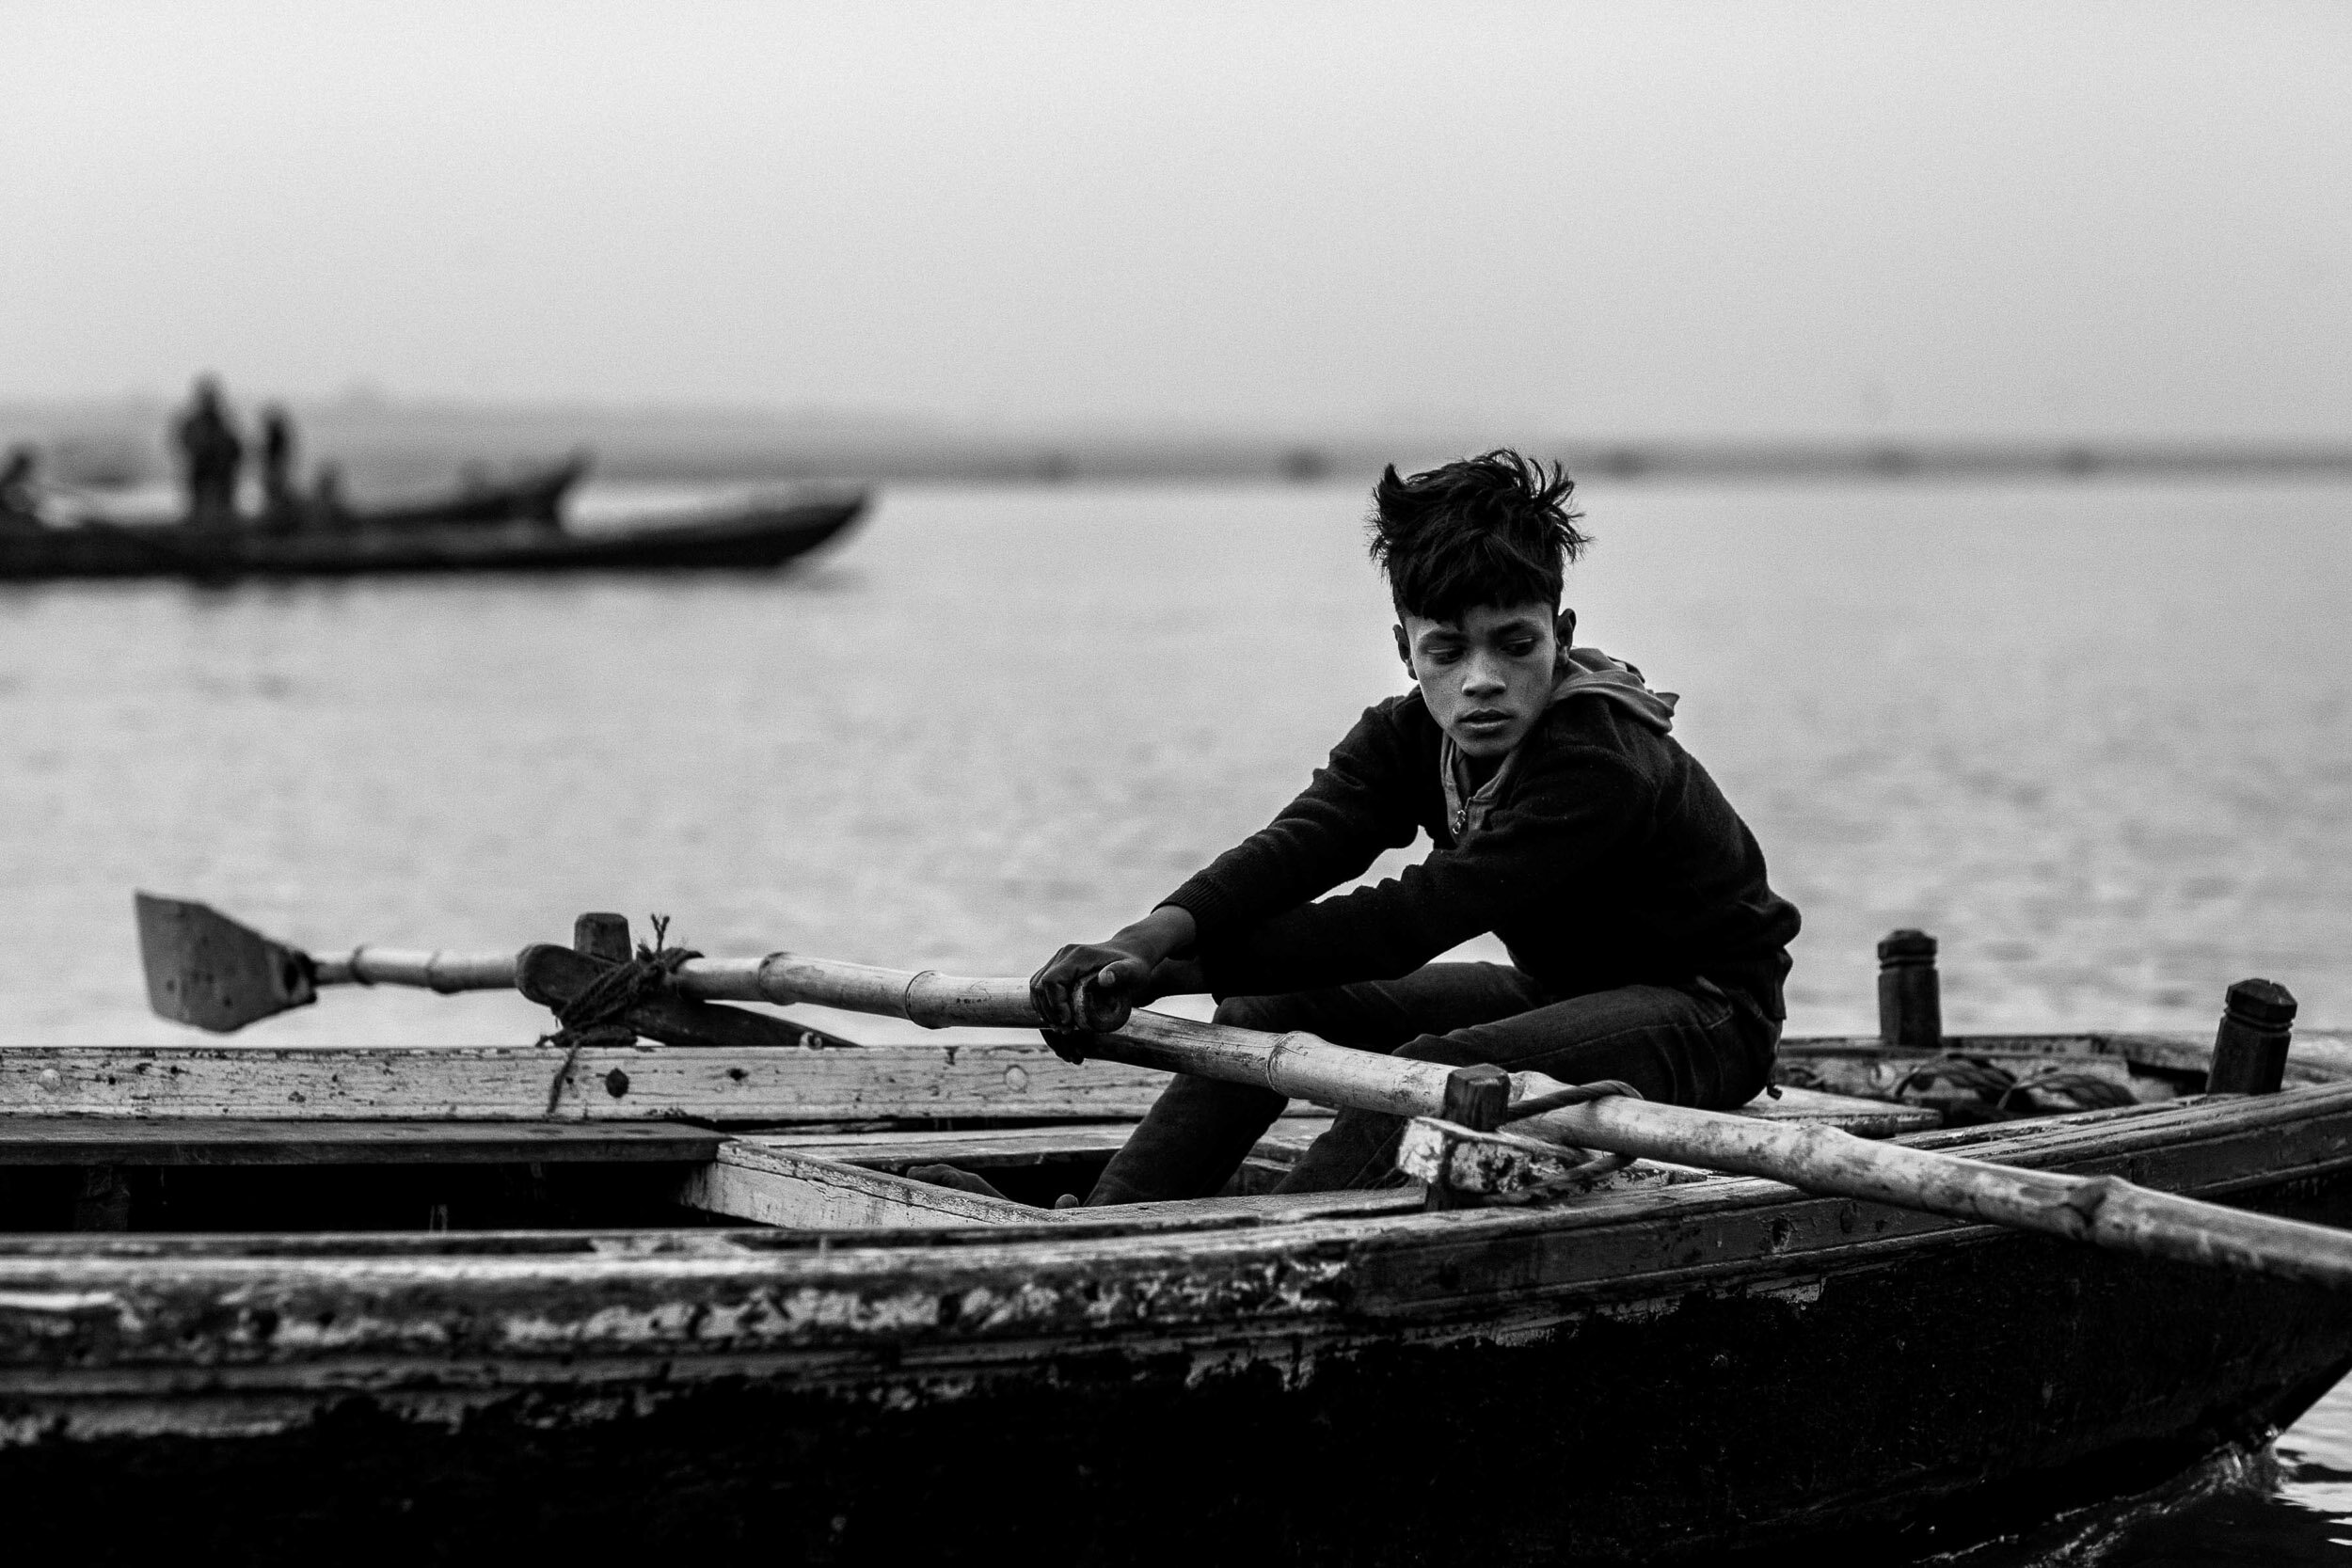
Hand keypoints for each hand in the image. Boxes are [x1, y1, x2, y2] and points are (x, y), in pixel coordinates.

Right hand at [1029, 940, 1158, 1034]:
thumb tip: (1104, 979)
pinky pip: (1042, 991)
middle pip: (1039, 987)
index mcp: (1077, 956)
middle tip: (1066, 1033)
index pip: (1051, 980)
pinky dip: (1046, 1010)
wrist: (1132, 954)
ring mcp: (1058, 962)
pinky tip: (1059, 1026)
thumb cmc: (1135, 965)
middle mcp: (1063, 956)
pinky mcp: (1059, 971)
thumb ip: (1121, 973)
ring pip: (1036, 990)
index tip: (1068, 1023)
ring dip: (1045, 1014)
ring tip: (1064, 1033)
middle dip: (1049, 1013)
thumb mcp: (1134, 971)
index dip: (1055, 1004)